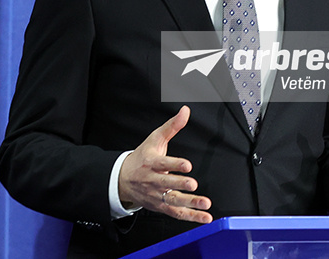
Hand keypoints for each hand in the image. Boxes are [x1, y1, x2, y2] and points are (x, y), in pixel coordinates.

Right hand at [118, 106, 212, 222]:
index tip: (187, 165)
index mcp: (151, 163)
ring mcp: (157, 195)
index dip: (174, 164)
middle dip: (179, 184)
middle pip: (166, 183)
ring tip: (204, 203)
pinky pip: (176, 213)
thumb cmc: (142, 158)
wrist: (123, 180)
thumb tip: (185, 111)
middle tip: (192, 184)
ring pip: (173, 201)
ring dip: (190, 203)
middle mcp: (153, 180)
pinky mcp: (161, 206)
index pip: (163, 163)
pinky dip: (191, 217)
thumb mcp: (155, 139)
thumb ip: (172, 126)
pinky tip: (204, 217)